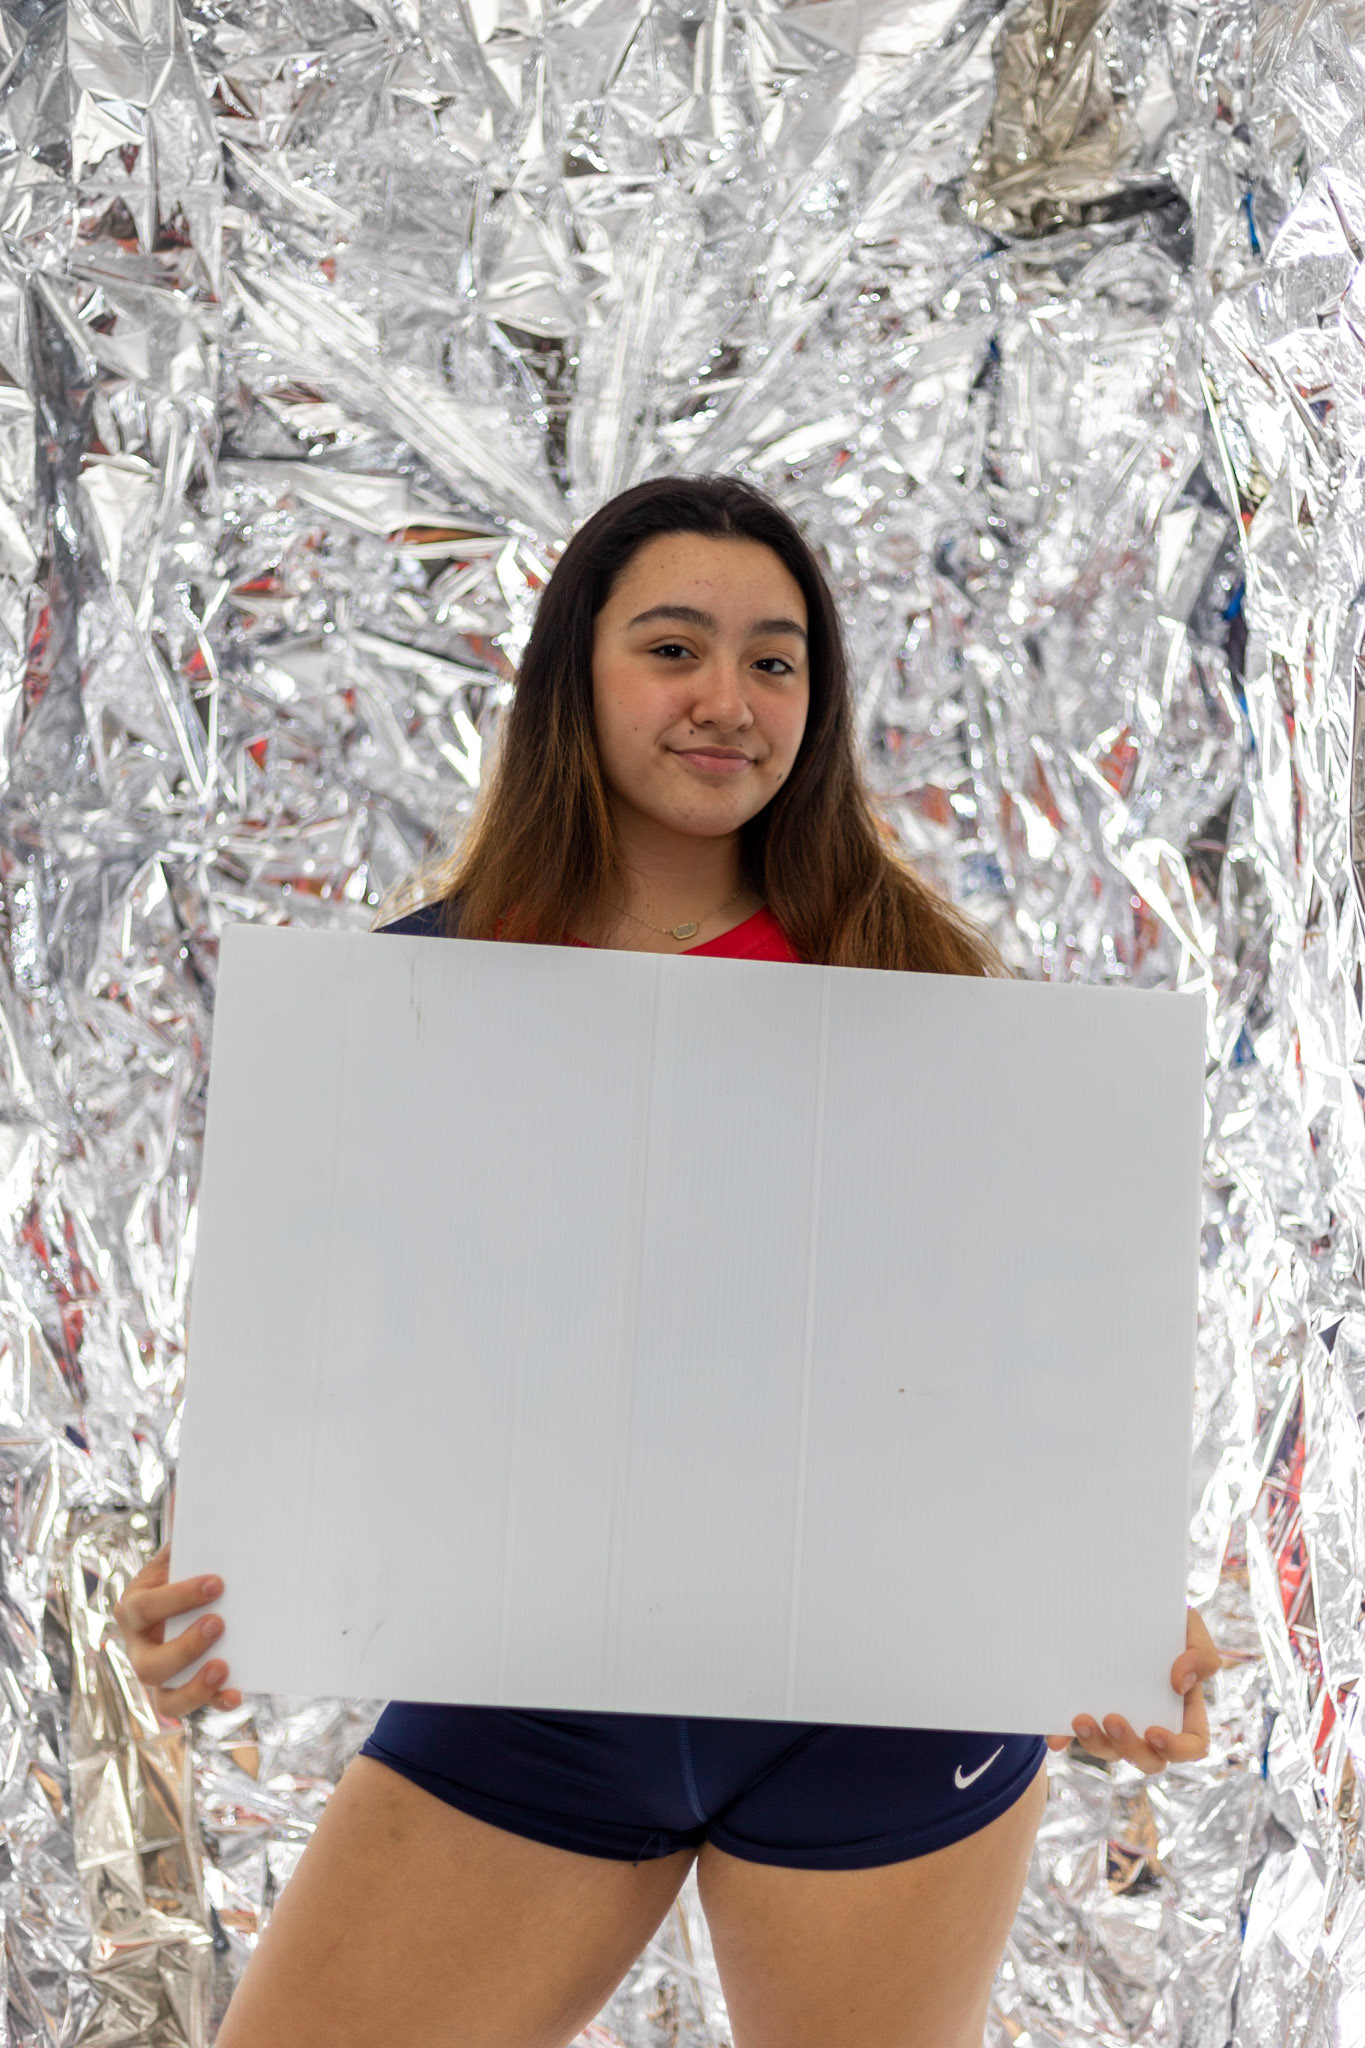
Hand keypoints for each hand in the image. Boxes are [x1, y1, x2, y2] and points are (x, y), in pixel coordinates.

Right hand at [111, 1542, 241, 1718]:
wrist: (189, 1601)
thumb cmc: (184, 1574)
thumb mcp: (180, 1553)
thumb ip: (185, 1535)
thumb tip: (187, 1495)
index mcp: (134, 1608)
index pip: (146, 1606)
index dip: (179, 1597)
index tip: (218, 1583)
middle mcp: (138, 1648)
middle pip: (148, 1664)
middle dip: (184, 1647)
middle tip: (219, 1623)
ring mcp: (158, 1676)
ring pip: (164, 1698)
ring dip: (194, 1687)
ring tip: (223, 1667)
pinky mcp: (179, 1693)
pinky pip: (192, 1708)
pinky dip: (213, 1703)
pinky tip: (236, 1694)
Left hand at [1045, 1606, 1219, 1775]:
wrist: (1126, 1603)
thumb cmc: (1167, 1621)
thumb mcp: (1192, 1630)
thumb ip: (1201, 1656)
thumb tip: (1180, 1683)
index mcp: (1184, 1712)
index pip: (1192, 1746)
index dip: (1176, 1749)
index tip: (1154, 1732)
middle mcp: (1152, 1724)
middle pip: (1148, 1759)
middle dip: (1129, 1748)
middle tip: (1112, 1719)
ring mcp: (1120, 1722)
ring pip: (1111, 1751)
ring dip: (1096, 1743)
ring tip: (1080, 1719)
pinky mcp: (1091, 1712)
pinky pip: (1077, 1736)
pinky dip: (1065, 1739)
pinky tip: (1054, 1740)